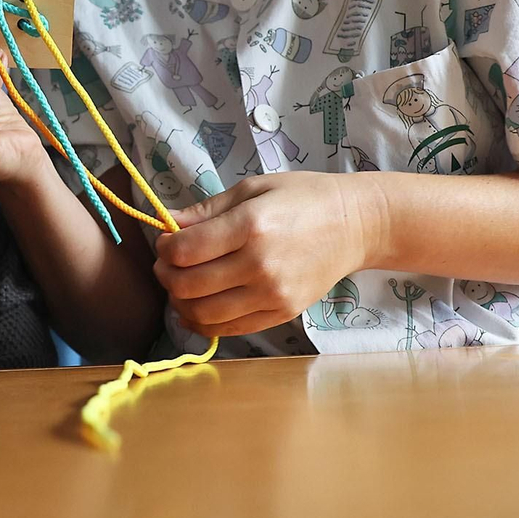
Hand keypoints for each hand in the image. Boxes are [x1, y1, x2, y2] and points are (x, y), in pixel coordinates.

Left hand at [152, 172, 373, 336]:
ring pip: (203, 314)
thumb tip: (166, 221)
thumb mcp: (253, 189)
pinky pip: (230, 328)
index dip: (163, 247)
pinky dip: (204, 322)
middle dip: (165, 274)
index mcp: (250, 226)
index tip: (165, 240)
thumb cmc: (303, 198)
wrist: (355, 226)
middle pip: (187, 285)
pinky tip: (198, 307)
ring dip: (179, 302)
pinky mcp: (282, 313)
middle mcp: (260, 265)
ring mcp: (272, 294)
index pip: (184, 250)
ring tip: (181, 286)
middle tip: (167, 263)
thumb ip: (206, 210)